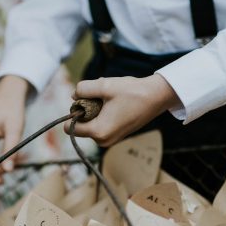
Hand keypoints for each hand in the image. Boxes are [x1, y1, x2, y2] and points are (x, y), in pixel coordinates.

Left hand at [64, 74, 180, 146]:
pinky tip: (116, 104)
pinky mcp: (116, 136)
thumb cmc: (132, 92)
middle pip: (80, 125)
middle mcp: (103, 141)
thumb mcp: (104, 85)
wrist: (157, 97)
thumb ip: (83, 89)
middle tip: (103, 98)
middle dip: (86, 110)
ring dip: (95, 110)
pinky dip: (103, 114)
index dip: (74, 112)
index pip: (69, 128)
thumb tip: (74, 95)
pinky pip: (100, 125)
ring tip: (111, 100)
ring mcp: (110, 140)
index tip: (88, 100)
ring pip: (90, 124)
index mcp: (99, 132)